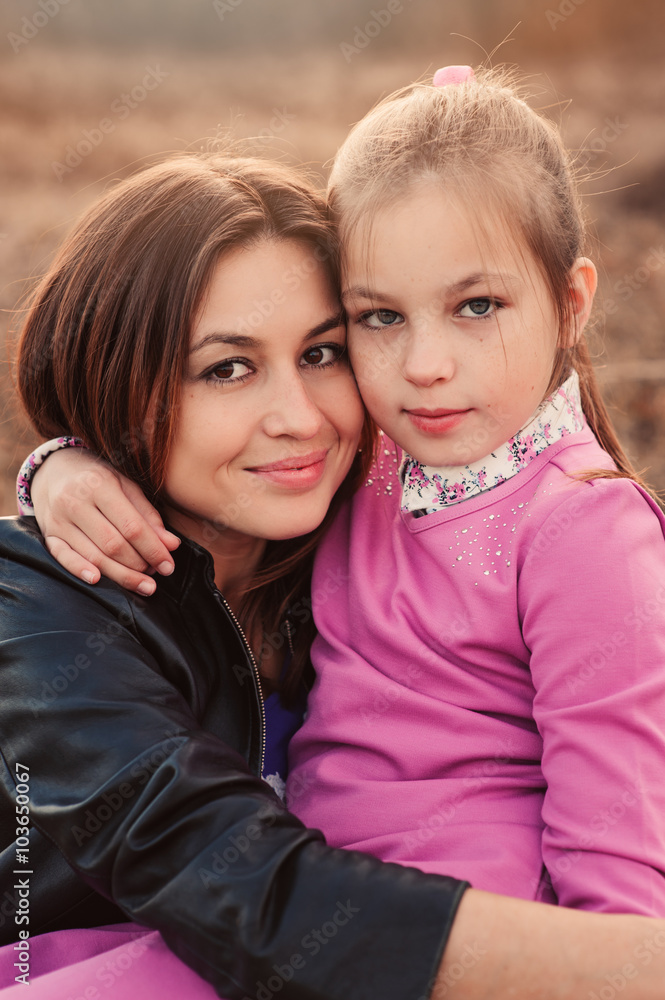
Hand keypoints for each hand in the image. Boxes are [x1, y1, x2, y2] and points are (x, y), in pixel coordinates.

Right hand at [30, 448, 179, 594]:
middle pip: (113, 545)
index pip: (132, 527)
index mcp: (100, 485)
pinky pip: (63, 557)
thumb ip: (148, 515)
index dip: (153, 550)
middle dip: (139, 565)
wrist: (54, 469)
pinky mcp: (48, 533)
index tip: (168, 565)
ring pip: (93, 556)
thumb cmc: (97, 478)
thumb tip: (171, 545)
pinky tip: (97, 581)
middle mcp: (76, 502)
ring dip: (120, 575)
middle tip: (156, 574)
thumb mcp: (125, 486)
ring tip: (142, 584)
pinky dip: (79, 570)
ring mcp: (59, 520)